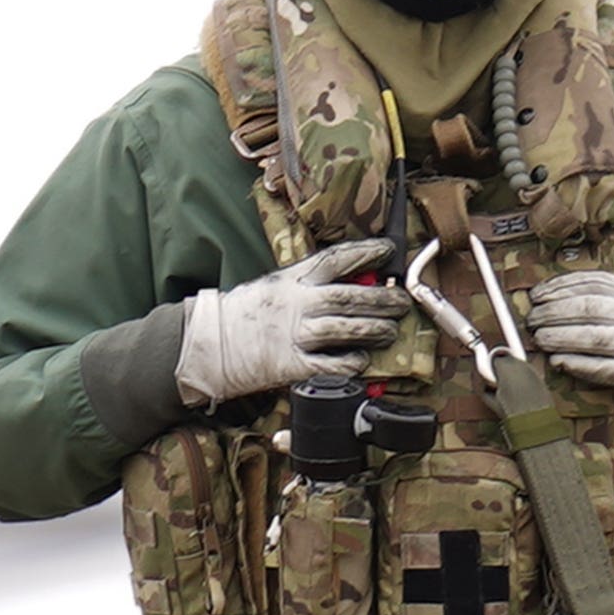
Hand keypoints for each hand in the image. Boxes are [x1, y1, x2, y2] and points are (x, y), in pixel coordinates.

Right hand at [177, 242, 398, 405]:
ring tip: (390, 331)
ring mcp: (294, 334)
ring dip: (374, 330)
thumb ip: (311, 283)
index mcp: (293, 279)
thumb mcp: (277, 285)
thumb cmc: (247, 311)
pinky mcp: (291, 363)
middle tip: (402, 302)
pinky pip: (330, 364)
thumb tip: (356, 282)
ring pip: (346, 328)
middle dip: (382, 299)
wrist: (211, 341)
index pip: (336, 259)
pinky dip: (350, 362)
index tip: (389, 250)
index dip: (366, 252)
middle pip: (349, 296)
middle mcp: (297, 303)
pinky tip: (362, 360)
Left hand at [528, 269, 613, 423]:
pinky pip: (604, 368)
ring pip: (594, 338)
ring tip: (539, 338)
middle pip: (589, 310)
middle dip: (554, 313)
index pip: (592, 284)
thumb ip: (608, 290)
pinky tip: (559, 360)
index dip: (559, 288)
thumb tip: (557, 292)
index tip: (537, 295)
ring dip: (560, 337)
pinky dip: (578, 364)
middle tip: (532, 319)